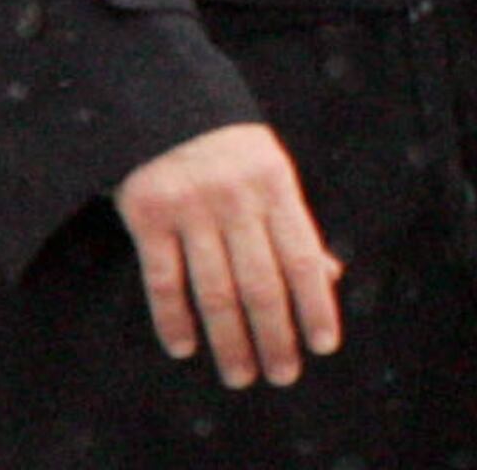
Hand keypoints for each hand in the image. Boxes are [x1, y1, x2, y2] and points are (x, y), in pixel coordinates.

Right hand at [113, 120, 342, 387]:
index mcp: (276, 187)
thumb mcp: (273, 172)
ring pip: (215, 290)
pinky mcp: (147, 215)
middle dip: (274, 336)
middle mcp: (236, 200)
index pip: (303, 258)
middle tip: (282, 375)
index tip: (323, 346)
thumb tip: (329, 277)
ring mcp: (191, 208)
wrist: (163, 99)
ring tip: (241, 375)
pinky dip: (173, 319)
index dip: (315, 305)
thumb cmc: (229, 146)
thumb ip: (295, 224)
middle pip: (260, 284)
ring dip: (229, 340)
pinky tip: (185, 348)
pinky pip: (163, 279)